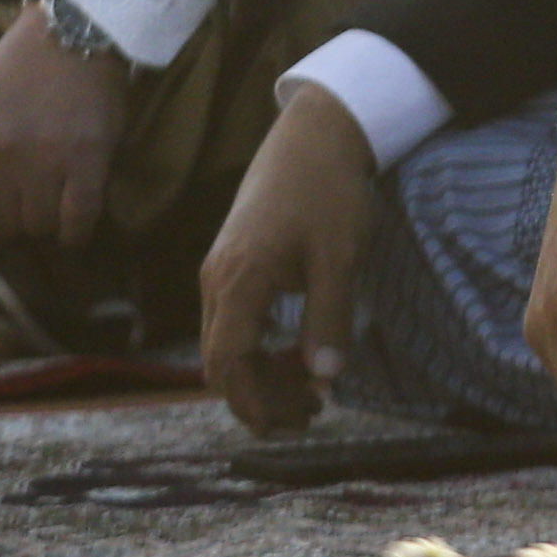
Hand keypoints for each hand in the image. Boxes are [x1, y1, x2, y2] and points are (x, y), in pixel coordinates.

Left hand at [0, 0, 130, 251]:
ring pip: (39, 229)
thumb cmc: (16, 65)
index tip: (0, 203)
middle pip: (2, 227)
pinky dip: (77, 232)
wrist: (73, 28)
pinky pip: (78, 224)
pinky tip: (78, 219)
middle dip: (16, 221)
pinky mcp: (86, 160)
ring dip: (48, 224)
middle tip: (32, 203)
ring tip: (57, 203)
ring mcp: (43, 160)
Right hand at [199, 82, 381, 432]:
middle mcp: (217, 279)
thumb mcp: (339, 257)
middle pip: (222, 362)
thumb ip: (330, 319)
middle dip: (261, 397)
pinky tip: (298, 354)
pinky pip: (235, 323)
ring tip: (311, 391)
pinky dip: (261, 349)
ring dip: (262, 375)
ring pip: (226, 345)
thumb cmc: (327, 190)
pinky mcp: (233, 264)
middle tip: (312, 413)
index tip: (292, 424)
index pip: (230, 363)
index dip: (255, 403)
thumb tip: (325, 379)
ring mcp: (221, 271)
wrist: (316, 133)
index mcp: (237, 279)